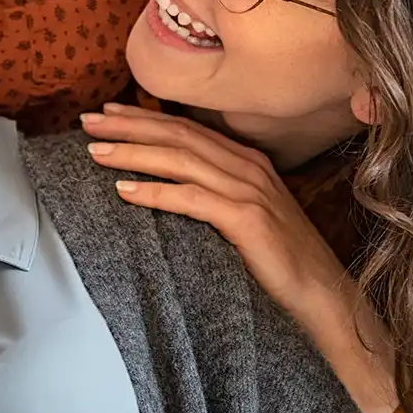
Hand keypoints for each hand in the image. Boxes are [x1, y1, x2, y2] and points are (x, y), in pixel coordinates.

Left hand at [82, 103, 397, 412]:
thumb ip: (214, 198)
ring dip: (133, 152)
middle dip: (129, 125)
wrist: (324, 299)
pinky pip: (192, 199)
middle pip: (178, 135)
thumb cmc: (281, 265)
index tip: (107, 114)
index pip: (187, 129)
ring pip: (180, 159)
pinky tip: (124, 191)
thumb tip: (166, 190)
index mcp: (247, 162)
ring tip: (95, 151)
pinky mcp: (248, 219)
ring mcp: (250, 191)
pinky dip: (155, 192)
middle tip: (87, 123)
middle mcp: (248, 168)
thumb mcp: (246, 220)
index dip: (144, 118)